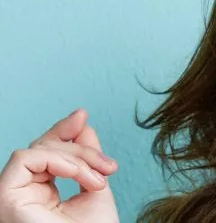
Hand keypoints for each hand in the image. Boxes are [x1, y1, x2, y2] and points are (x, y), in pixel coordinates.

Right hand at [0, 108, 118, 222]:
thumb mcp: (94, 187)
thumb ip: (86, 157)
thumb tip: (82, 123)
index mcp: (39, 193)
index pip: (46, 154)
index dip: (62, 132)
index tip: (83, 116)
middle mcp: (21, 194)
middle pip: (41, 149)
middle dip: (78, 146)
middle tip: (108, 164)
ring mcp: (11, 195)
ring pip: (36, 151)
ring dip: (75, 158)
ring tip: (100, 178)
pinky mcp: (5, 196)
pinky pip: (25, 159)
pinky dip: (57, 160)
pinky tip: (80, 174)